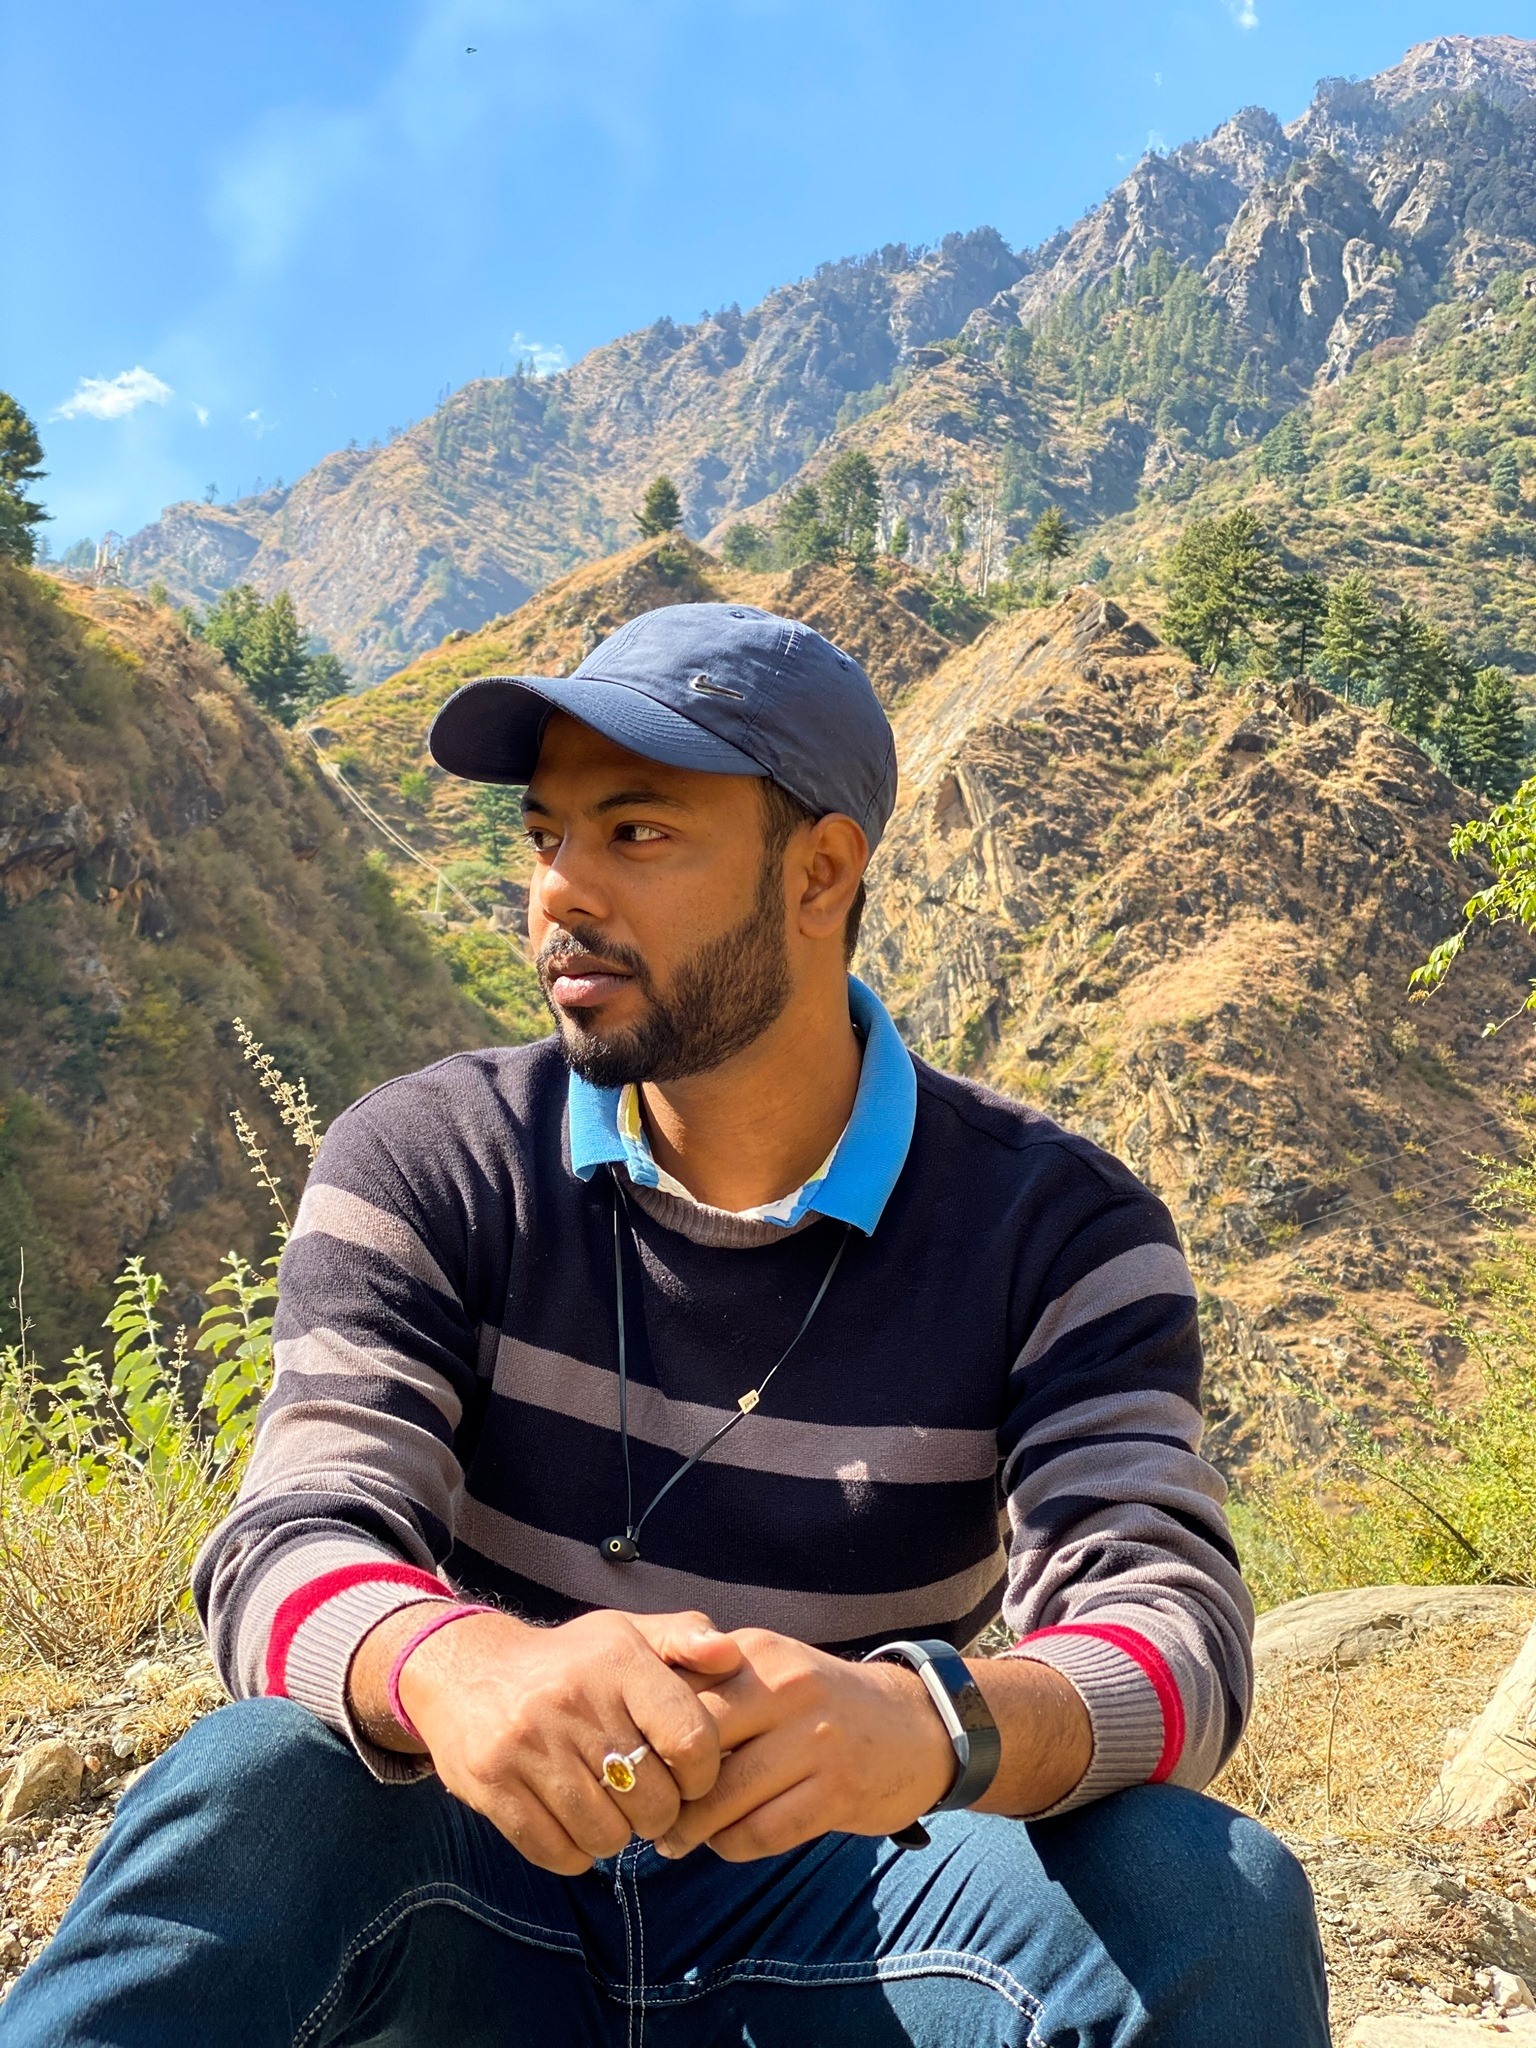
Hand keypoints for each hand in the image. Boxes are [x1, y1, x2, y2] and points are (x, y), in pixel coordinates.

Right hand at [383, 1606, 742, 1872]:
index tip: (689, 1774)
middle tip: (644, 1796)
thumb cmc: (567, 1663)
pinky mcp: (492, 1786)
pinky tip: (570, 1821)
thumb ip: (683, 1638)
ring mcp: (528, 1747)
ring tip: (607, 1806)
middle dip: (659, 1812)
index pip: (691, 1739)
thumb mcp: (623, 1635)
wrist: (465, 1672)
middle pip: (653, 1800)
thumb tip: (731, 1653)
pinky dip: (573, 1851)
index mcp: (617, 1661)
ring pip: (607, 1835)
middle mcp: (574, 1702)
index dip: (702, 1773)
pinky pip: (558, 1853)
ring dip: (615, 1833)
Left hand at [655, 1628, 955, 1861]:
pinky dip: (732, 1845)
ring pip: (724, 1798)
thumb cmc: (821, 1702)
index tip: (630, 1763)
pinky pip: (761, 1832)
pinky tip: (725, 1841)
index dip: (647, 1735)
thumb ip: (712, 1679)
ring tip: (673, 1838)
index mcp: (760, 1653)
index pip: (680, 1693)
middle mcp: (788, 1689)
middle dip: (664, 1786)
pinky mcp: (838, 1793)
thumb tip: (633, 1720)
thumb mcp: (771, 1667)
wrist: (916, 1726)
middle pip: (696, 1746)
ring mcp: (817, 1742)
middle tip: (644, 1810)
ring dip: (690, 1829)